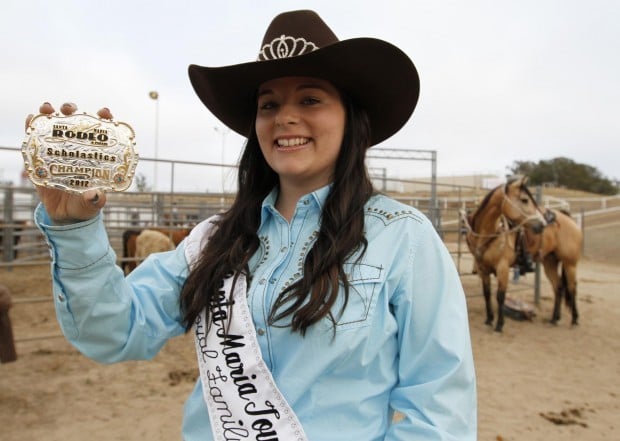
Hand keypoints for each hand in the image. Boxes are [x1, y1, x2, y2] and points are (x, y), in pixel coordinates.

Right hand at [26, 102, 112, 224]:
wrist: (64, 214)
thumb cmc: (84, 205)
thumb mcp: (91, 204)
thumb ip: (94, 200)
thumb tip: (96, 195)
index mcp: (95, 155)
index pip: (102, 131)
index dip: (104, 119)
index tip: (104, 113)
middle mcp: (77, 148)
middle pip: (75, 121)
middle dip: (73, 110)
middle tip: (69, 110)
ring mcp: (58, 150)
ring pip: (54, 125)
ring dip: (51, 113)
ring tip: (48, 109)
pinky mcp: (41, 157)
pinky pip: (35, 139)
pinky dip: (32, 126)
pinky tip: (31, 119)